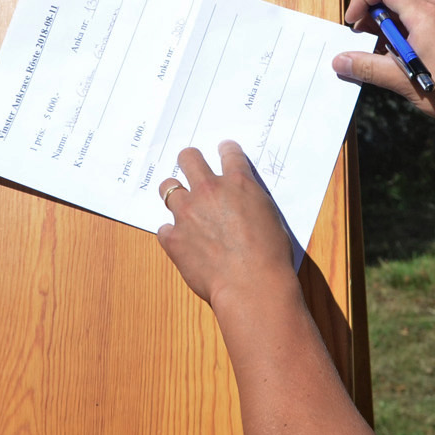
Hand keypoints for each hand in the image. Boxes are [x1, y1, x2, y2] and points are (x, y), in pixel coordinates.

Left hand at [156, 142, 296, 308]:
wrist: (252, 284)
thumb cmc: (270, 256)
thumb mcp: (270, 218)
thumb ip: (251, 202)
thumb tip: (243, 202)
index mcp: (238, 183)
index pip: (229, 153)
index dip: (226, 149)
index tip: (223, 149)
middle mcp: (209, 191)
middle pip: (189, 159)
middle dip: (190, 160)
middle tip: (192, 165)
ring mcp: (188, 213)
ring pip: (168, 188)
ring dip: (175, 193)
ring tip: (181, 203)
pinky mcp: (174, 238)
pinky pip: (164, 228)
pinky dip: (172, 233)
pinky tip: (181, 239)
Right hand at [336, 0, 434, 132]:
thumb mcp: (402, 81)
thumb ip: (368, 67)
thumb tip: (339, 61)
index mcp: (425, 15)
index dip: (361, 0)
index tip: (352, 23)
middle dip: (371, 20)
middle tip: (363, 45)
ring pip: (404, 12)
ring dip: (387, 31)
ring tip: (384, 59)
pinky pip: (417, 21)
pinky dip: (402, 35)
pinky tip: (402, 60)